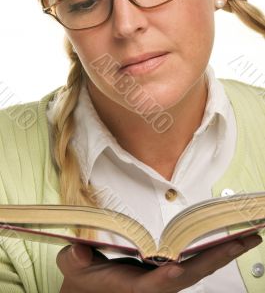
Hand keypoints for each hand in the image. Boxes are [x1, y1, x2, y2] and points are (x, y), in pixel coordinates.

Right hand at [57, 234, 261, 292]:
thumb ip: (76, 261)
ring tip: (247, 238)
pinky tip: (227, 242)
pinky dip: (212, 252)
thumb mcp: (72, 267)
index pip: (151, 284)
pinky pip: (194, 262)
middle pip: (190, 274)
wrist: (89, 290)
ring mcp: (163, 279)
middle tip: (247, 239)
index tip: (176, 268)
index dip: (164, 278)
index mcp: (131, 287)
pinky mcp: (166, 271)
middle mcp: (154, 285)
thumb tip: (78, 252)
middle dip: (218, 257)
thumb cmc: (82, 278)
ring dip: (223, 253)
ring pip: (198, 268)